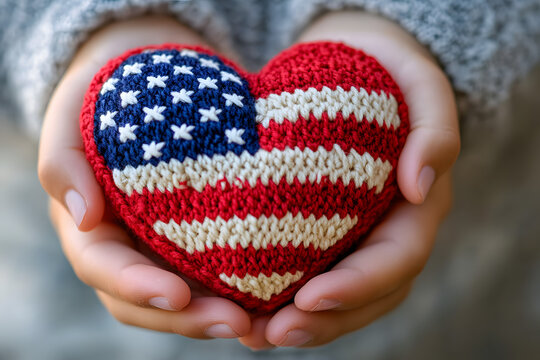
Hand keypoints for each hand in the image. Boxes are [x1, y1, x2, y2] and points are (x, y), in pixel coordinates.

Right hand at [39, 16, 249, 338]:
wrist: (150, 83)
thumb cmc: (105, 100)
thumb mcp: (70, 119)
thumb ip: (64, 165)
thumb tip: (83, 217)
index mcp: (91, 229)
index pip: (105, 269)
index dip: (138, 288)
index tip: (177, 295)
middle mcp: (129, 248)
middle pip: (150, 300)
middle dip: (190, 318)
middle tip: (238, 322)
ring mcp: (165, 246)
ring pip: (188, 296)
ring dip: (220, 314)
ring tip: (265, 322)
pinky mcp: (200, 237)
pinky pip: (217, 271)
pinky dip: (241, 287)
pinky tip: (276, 293)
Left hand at [238, 12, 459, 348]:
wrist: (355, 69)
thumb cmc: (390, 75)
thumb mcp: (421, 86)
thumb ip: (435, 130)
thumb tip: (421, 185)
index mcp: (416, 209)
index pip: (396, 259)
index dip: (358, 285)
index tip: (311, 297)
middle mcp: (387, 232)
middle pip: (364, 295)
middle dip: (321, 321)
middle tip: (270, 334)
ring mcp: (354, 236)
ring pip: (335, 296)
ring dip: (296, 321)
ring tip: (250, 334)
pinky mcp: (321, 231)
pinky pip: (306, 272)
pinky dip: (279, 294)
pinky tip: (244, 305)